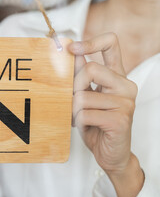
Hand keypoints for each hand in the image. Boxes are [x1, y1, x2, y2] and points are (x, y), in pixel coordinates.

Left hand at [69, 33, 143, 196]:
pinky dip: (78, 122)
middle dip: (73, 87)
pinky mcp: (120, 120)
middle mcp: (125, 86)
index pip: (111, 44)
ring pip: (83, 96)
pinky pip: (85, 114)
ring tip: (79, 119)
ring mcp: (125, 103)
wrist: (111, 154)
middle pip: (90, 70)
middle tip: (71, 102)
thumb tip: (71, 52)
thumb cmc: (96, 124)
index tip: (72, 48)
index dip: (91, 41)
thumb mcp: (87, 97)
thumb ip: (82, 76)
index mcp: (117, 77)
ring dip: (73, 111)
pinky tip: (84, 127)